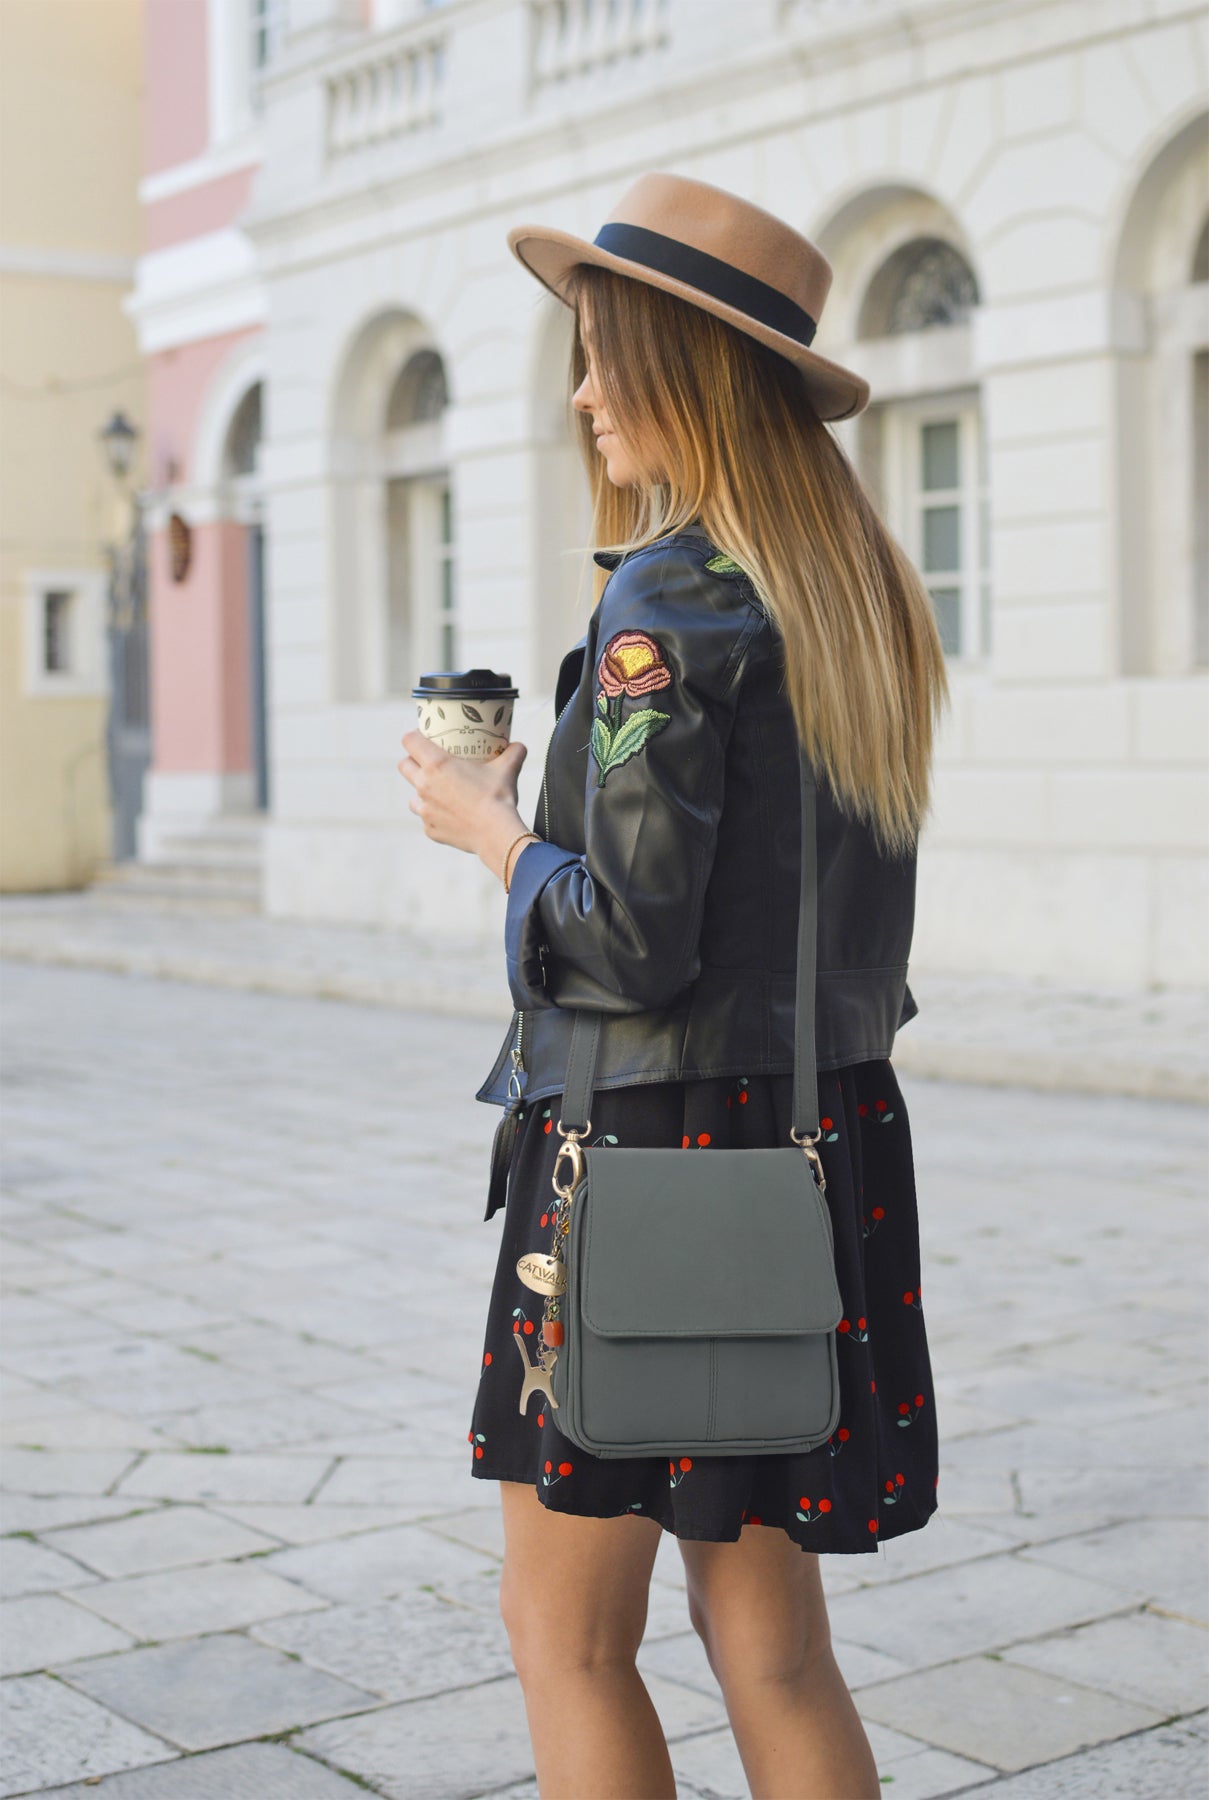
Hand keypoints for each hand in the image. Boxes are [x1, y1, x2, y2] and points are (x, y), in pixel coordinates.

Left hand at [397, 730, 529, 872]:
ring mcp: (425, 809)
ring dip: (422, 792)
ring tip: (440, 793)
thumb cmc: (498, 798)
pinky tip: (451, 815)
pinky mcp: (430, 829)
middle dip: (413, 762)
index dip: (414, 736)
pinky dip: (436, 816)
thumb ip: (513, 753)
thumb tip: (519, 746)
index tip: (423, 737)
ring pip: (412, 796)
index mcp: (436, 764)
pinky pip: (427, 818)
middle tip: (429, 763)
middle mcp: (424, 785)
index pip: (409, 741)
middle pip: (404, 766)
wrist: (496, 834)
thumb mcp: (507, 769)